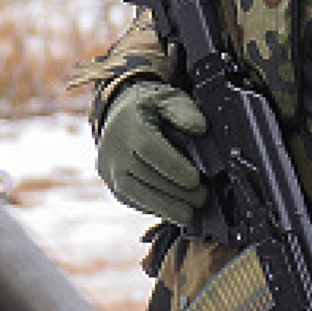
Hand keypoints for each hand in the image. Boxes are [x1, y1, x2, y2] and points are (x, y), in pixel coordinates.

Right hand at [95, 81, 208, 225]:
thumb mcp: (167, 96)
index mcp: (129, 127)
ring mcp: (109, 171)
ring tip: (189, 214)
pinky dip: (153, 208)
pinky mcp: (112, 185)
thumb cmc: (147, 106)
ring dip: (164, 208)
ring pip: (134, 195)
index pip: (149, 150)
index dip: (173, 168)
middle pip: (144, 178)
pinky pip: (131, 201)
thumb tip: (200, 127)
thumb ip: (184, 110)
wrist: (117, 113)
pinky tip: (173, 211)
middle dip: (175, 193)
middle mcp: (114, 151)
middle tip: (202, 199)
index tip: (196, 180)